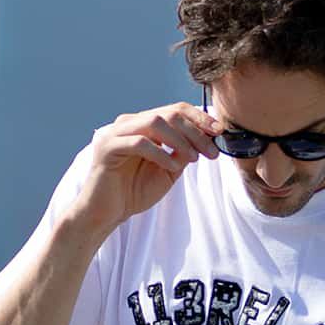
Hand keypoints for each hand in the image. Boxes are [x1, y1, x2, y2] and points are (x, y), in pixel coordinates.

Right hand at [71, 102, 222, 234]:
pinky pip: (139, 142)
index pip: (174, 110)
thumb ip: (181, 154)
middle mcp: (129, 123)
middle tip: (211, 151)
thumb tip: (204, 140)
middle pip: (168, 113)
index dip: (199, 118)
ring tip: (194, 159)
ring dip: (180, 140)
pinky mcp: (108, 147)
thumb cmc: (133, 193)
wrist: (106, 214)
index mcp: (142, 125)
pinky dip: (160, 153)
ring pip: (155, 122)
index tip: (219, 132)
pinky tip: (172, 167)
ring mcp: (116, 132)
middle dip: (195, 131)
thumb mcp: (166, 172)